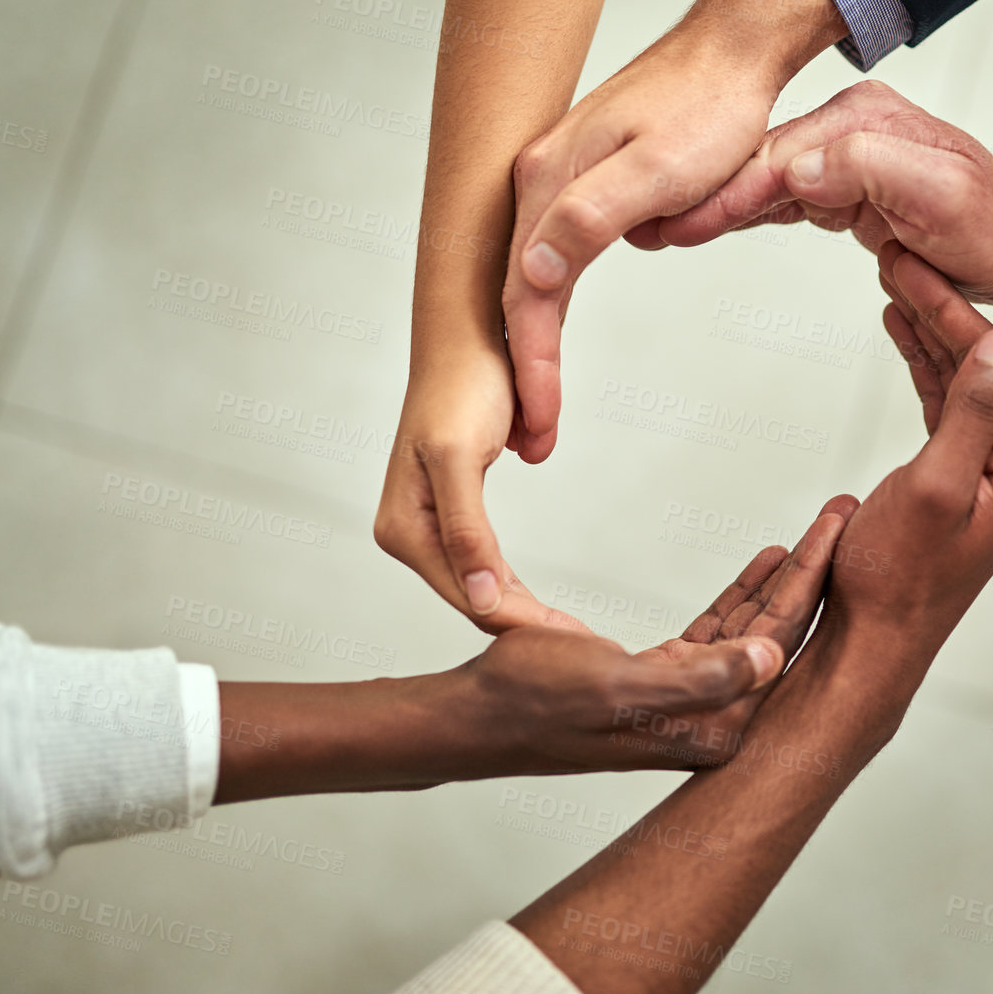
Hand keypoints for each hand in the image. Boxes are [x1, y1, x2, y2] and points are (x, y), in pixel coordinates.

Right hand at [374, 337, 556, 632]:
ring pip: (482, 589)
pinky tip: (545, 610)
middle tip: (589, 655)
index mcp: (403, 531)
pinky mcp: (454, 514)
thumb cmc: (463, 387)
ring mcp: (429, 527)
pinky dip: (515, 589)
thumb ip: (466, 531)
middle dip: (527, 628)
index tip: (576, 648)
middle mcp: (409, 536)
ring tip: (575, 642)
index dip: (522, 625)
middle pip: (475, 601)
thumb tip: (482, 597)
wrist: (468, 338)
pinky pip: (487, 567)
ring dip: (524, 615)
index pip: (470, 598)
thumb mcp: (460, 457)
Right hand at [460, 495, 855, 775]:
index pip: (780, 643)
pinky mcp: (664, 683)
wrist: (476, 716)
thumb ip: (699, 679)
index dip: (811, 580)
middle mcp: (710, 723)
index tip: (842, 530)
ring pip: (751, 629)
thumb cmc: (534, 700)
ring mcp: (688, 704)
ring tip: (816, 531)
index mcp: (709, 729)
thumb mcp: (617, 685)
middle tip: (843, 516)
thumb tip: (771, 658)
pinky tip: (762, 563)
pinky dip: (739, 596)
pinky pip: (718, 632)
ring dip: (779, 580)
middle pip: (776, 633)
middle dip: (810, 573)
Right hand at [501, 0, 848, 458]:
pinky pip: (564, 255)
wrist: (734, 51)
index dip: (530, 363)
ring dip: (538, 340)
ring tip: (541, 403)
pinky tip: (554, 333)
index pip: (525, 292)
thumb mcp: (659, 170)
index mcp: (549, 180)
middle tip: (533, 435)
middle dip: (524, 366)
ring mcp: (562, 180)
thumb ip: (590, 220)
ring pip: (538, 275)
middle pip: (519, 289)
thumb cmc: (708, 108)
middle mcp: (541, 179)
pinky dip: (558, 300)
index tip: (537, 422)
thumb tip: (528, 276)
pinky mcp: (589, 183)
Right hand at [660, 80, 992, 319]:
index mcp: (868, 122)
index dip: (727, 191)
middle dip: (708, 196)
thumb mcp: (939, 196)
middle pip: (763, 164)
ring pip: (769, 182)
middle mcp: (854, 130)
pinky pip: (788, 199)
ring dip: (721, 206)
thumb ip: (867, 170)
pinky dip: (750, 212)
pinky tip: (715, 223)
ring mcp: (851, 159)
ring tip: (667, 228)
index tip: (682, 219)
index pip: (780, 156)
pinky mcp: (851, 191)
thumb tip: (795, 168)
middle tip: (654, 226)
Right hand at [822, 240, 992, 660]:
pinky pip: (944, 406)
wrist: (872, 640)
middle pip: (981, 365)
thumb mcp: (936, 489)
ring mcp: (988, 472)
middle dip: (940, 310)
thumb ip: (970, 414)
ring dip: (929, 332)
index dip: (952, 310)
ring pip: (962, 380)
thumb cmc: (897, 580)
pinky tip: (901, 332)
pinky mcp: (956, 479)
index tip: (914, 267)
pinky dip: (922, 366)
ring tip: (896, 281)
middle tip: (900, 258)